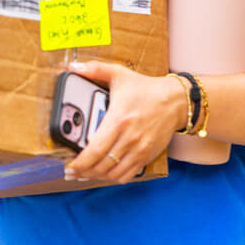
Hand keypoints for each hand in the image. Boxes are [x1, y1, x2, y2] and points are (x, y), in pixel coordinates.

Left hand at [63, 60, 186, 183]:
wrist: (175, 101)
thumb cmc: (145, 89)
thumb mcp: (119, 74)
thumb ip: (95, 69)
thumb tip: (74, 66)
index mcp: (118, 120)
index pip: (95, 150)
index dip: (79, 162)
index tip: (69, 165)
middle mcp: (129, 138)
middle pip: (101, 165)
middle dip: (83, 172)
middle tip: (71, 171)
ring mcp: (139, 149)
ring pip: (113, 173)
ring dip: (97, 176)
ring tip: (85, 173)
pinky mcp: (147, 156)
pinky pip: (128, 175)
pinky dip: (114, 177)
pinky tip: (104, 173)